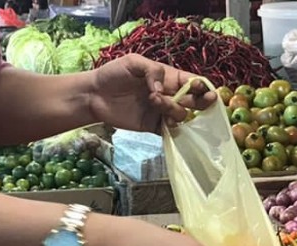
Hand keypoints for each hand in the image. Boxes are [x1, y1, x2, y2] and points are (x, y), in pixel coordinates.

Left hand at [88, 54, 216, 131]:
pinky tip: (166, 122)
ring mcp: (162, 112)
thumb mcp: (133, 62)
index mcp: (168, 78)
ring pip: (182, 115)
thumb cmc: (113, 74)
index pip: (193, 82)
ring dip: (175, 109)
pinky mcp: (153, 127)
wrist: (93, 96)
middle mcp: (169, 95)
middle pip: (194, 101)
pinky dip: (174, 128)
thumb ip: (152, 71)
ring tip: (155, 102)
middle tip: (200, 101)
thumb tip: (161, 89)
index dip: (202, 86)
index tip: (201, 89)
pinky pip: (171, 131)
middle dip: (201, 101)